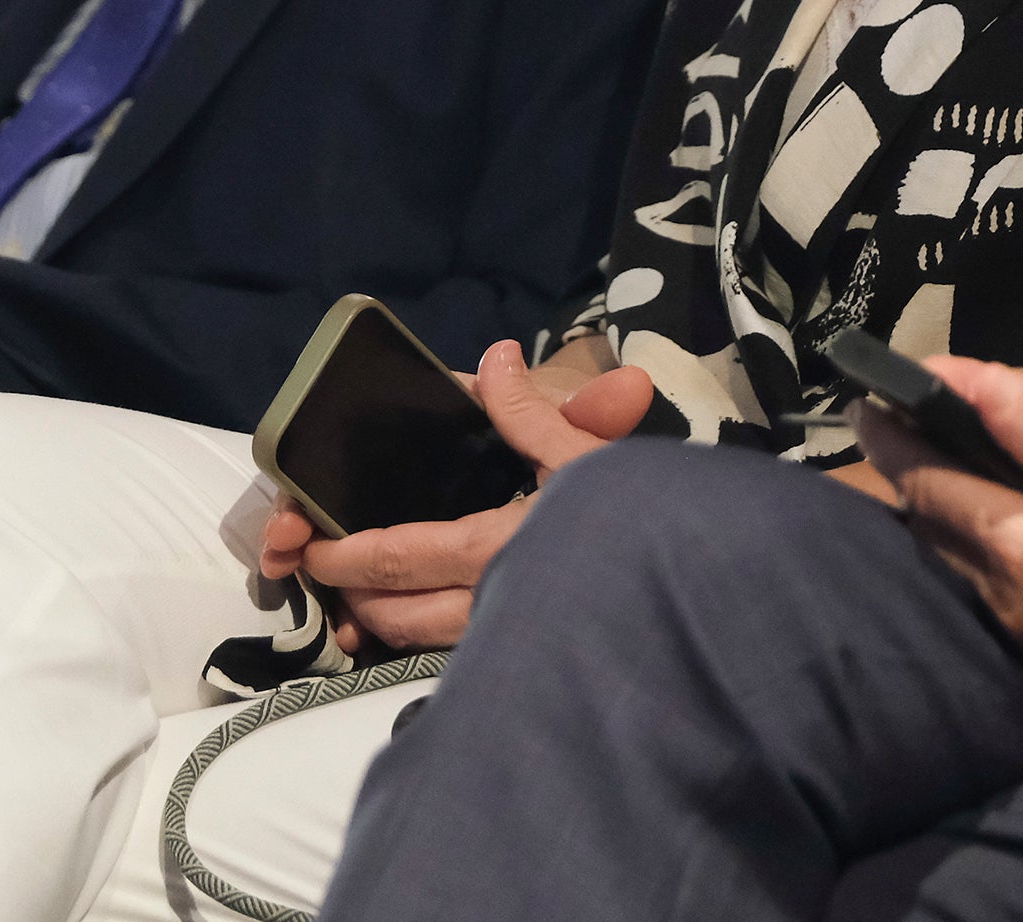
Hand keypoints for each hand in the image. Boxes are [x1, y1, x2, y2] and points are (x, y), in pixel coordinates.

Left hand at [258, 339, 654, 654]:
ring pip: (427, 644)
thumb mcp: (587, 453)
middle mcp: (497, 607)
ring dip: (388, 625)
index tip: (312, 546)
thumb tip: (495, 358)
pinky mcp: (535, 663)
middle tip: (331, 576)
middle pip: (398, 615)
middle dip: (354, 598)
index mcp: (498, 549)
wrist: (711, 588)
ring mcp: (515, 642)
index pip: (397, 558)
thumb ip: (528, 410)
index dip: (343, 556)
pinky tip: (426, 626)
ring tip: (367, 606)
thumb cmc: (647, 518)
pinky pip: (462, 656)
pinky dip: (429, 642)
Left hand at [874, 358, 1022, 749]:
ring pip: (955, 559)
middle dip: (915, 471)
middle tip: (913, 423)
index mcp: (1019, 548)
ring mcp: (1022, 635)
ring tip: (957, 462)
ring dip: (945, 510)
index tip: (870, 399)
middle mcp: (1004, 598)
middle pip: (930, 523)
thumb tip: (967, 378)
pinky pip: (987, 591)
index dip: (893, 436)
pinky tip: (1007, 523)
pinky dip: (979, 548)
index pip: (924, 481)